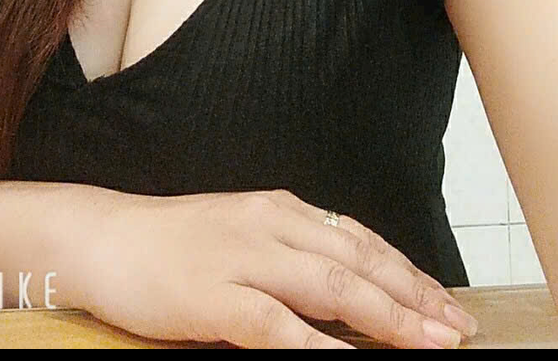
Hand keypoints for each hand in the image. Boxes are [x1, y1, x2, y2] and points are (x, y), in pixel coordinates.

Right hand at [70, 188, 477, 348]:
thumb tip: (350, 293)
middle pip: (362, 263)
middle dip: (417, 299)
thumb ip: (291, 260)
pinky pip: (276, 324)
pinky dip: (317, 345)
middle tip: (458, 330)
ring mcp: (242, 260)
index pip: (364, 243)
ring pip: (333, 287)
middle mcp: (272, 226)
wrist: (98, 238)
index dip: (411, 276)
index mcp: (283, 211)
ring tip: (428, 344)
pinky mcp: (212, 297)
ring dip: (388, 318)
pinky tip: (348, 360)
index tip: (448, 306)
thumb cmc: (169, 247)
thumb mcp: (242, 238)